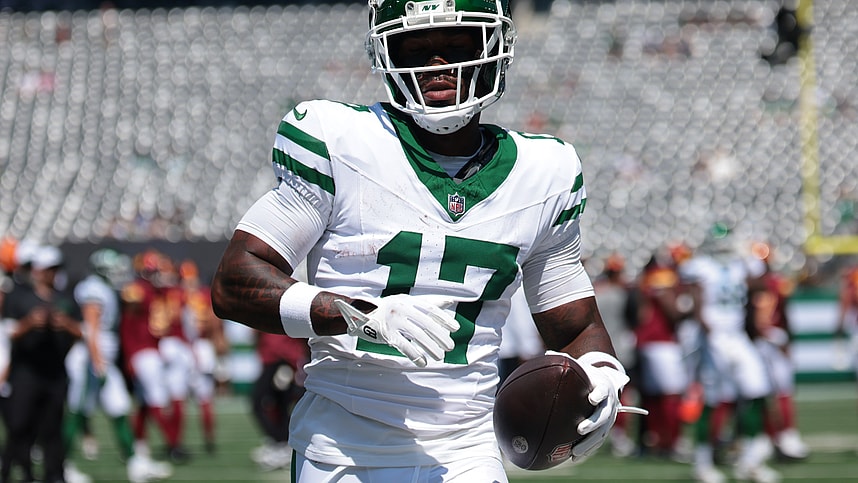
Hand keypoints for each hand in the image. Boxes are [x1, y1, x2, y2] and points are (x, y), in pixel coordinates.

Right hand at [334, 294, 459, 366]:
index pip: (430, 309)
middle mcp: (401, 307)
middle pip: (425, 323)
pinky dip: (415, 355)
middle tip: (449, 347)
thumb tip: (450, 301)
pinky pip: (404, 345)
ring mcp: (392, 320)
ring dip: (430, 348)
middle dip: (439, 336)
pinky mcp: (385, 333)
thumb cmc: (389, 311)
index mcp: (407, 300)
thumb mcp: (406, 303)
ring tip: (439, 356)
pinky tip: (423, 362)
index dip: (443, 318)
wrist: (359, 317)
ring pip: (416, 335)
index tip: (455, 328)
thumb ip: (426, 303)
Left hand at [545, 350, 645, 462]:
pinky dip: (587, 449)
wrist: (607, 381)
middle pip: (604, 415)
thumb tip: (546, 352)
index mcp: (603, 386)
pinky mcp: (605, 427)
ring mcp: (609, 416)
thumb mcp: (580, 365)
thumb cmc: (587, 373)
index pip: (603, 389)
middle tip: (580, 429)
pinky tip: (573, 457)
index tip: (591, 398)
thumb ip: (565, 360)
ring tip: (575, 452)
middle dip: (593, 424)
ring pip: (602, 433)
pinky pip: (597, 440)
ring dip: (589, 443)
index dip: (599, 394)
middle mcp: (609, 403)